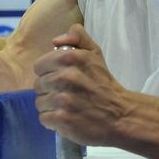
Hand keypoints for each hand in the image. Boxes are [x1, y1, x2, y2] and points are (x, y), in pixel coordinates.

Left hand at [33, 24, 128, 145]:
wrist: (120, 115)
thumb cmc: (103, 83)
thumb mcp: (94, 53)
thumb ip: (77, 37)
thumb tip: (55, 41)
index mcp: (70, 57)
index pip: (39, 66)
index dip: (48, 73)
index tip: (59, 78)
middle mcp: (65, 77)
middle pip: (38, 85)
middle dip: (49, 90)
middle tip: (65, 94)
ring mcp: (63, 100)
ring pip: (39, 102)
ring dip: (50, 106)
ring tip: (65, 107)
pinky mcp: (62, 119)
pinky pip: (44, 118)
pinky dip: (52, 121)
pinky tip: (65, 118)